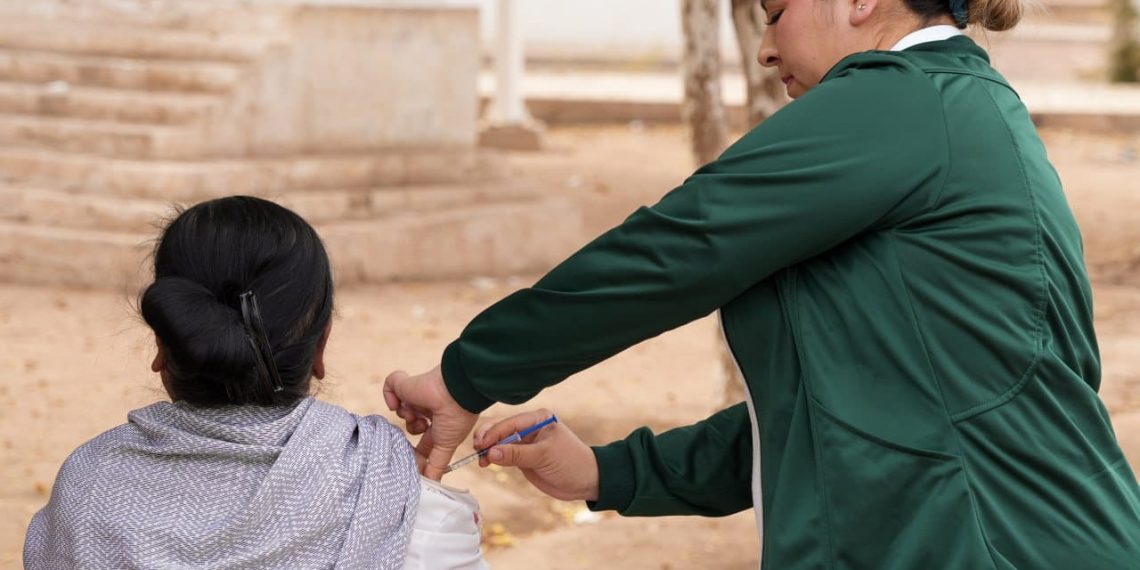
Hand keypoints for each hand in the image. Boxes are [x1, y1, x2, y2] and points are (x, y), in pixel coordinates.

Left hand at [384, 366, 477, 480]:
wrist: (454, 391)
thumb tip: (431, 486)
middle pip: (410, 426)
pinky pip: (389, 388)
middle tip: (406, 441)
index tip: (409, 464)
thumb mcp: (447, 447)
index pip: (423, 441)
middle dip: (408, 435)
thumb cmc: (456, 418)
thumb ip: (436, 467)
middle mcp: (426, 410)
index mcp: (438, 424)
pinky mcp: (403, 384)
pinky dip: (391, 396)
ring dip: (407, 416)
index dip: (415, 452)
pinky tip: (400, 402)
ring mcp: (414, 396)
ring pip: (400, 411)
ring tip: (416, 415)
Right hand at [474, 409, 598, 501]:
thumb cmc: (570, 462)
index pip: (510, 422)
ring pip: (499, 442)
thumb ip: (517, 454)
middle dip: (488, 439)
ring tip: (481, 460)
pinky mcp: (522, 457)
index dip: (494, 433)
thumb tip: (491, 452)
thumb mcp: (544, 456)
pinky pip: (503, 454)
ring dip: (488, 449)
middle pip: (501, 429)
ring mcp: (525, 442)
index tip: (482, 444)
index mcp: (538, 419)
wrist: (585, 481)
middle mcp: (530, 427)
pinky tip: (486, 462)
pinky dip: (493, 457)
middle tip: (478, 451)